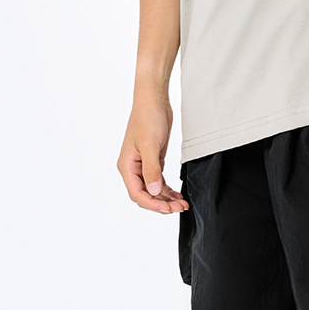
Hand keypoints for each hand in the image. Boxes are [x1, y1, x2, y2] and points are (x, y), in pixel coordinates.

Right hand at [119, 96, 187, 213]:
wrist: (154, 101)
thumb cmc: (147, 118)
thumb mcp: (150, 145)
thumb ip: (152, 169)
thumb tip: (154, 191)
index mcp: (126, 166)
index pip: (137, 193)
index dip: (152, 203)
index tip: (168, 208)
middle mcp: (133, 168)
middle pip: (145, 195)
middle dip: (161, 204)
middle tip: (179, 208)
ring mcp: (143, 165)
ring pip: (153, 190)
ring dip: (166, 199)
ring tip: (182, 204)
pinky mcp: (153, 161)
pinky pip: (159, 182)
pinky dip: (167, 190)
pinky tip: (177, 195)